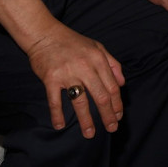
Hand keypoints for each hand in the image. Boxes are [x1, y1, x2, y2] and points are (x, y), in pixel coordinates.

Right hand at [25, 23, 124, 138]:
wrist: (45, 34)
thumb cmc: (72, 42)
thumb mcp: (98, 47)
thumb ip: (112, 64)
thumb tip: (122, 83)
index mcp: (98, 59)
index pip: (112, 86)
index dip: (117, 103)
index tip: (118, 116)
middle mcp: (85, 67)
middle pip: (100, 96)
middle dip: (107, 115)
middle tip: (111, 128)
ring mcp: (67, 73)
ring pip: (80, 101)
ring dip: (86, 120)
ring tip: (90, 133)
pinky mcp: (51, 78)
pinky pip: (55, 100)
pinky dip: (57, 114)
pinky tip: (60, 125)